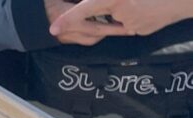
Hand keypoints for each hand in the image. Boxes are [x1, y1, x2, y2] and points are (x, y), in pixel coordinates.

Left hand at [50, 0, 192, 40]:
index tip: (53, 28)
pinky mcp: (139, 31)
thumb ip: (108, 1)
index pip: (86, 8)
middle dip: (101, 9)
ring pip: (114, 20)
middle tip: (123, 2)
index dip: (68, 18)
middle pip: (99, 14)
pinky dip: (133, 16)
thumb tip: (94, 5)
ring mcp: (131, 23)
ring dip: (122, 11)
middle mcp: (121, 10)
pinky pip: (128, 24)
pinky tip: (147, 7)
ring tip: (141, 2)